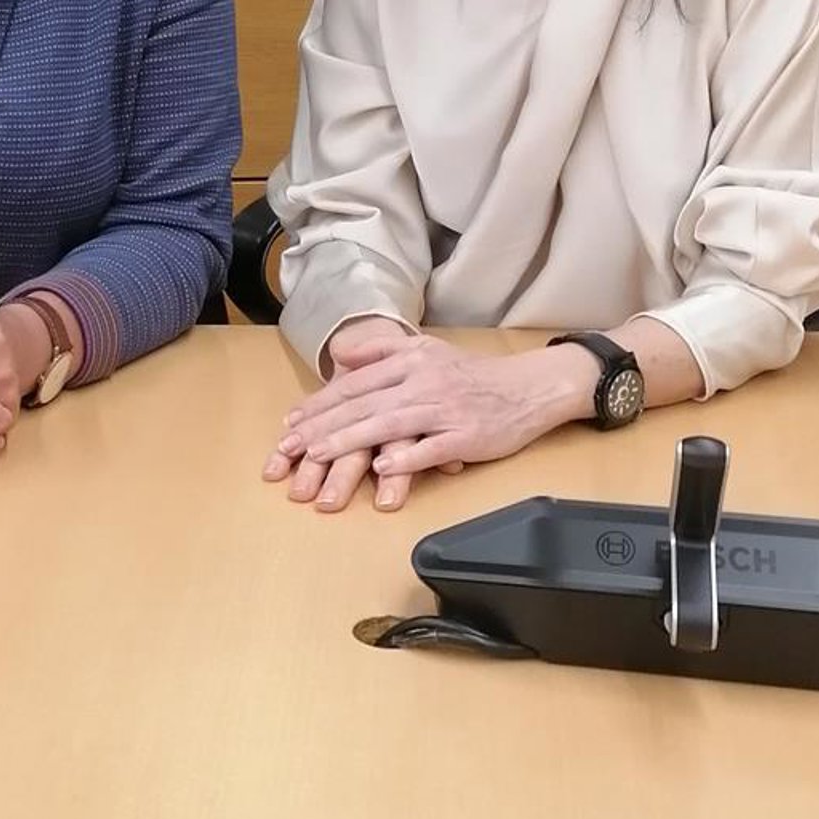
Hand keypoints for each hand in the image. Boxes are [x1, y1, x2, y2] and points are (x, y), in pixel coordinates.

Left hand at [268, 334, 585, 511]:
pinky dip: (405, 458)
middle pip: (364, 404)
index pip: (355, 383)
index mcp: (410, 361)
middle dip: (322, 426)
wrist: (528, 388)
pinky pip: (431, 448)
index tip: (291, 423)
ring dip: (351, 440)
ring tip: (318, 455)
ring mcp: (444, 409)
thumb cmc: (472, 375)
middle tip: (289, 446)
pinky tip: (380, 467)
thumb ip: (382, 352)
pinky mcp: (466, 435)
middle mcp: (423, 382)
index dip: (320, 404)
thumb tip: (340, 356)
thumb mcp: (426, 350)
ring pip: (389, 424)